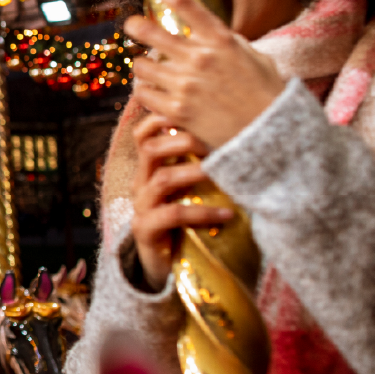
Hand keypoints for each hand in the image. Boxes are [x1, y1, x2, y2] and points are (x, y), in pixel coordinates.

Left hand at [125, 0, 286, 149]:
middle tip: (131, 26)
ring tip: (152, 72)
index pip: (183, 3)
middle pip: (149, 31)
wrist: (269, 136)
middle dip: (134, 26)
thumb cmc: (265, 95)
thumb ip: (228, 41)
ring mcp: (186, 85)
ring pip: (141, 65)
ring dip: (143, 66)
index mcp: (221, 40)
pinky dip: (145, 93)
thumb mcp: (255, 57)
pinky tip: (155, 95)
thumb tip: (208, 30)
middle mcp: (200, 58)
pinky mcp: (177, 111)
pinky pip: (143, 94)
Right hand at [130, 113, 234, 291]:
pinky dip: (203, 212)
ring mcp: (141, 207)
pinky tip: (227, 214)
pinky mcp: (146, 230)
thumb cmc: (185, 218)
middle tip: (215, 142)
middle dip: (183, 140)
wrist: (165, 263)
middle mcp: (140, 183)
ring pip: (162, 179)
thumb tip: (235, 132)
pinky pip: (172, 215)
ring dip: (195, 172)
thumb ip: (199, 163)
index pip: (143, 133)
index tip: (193, 110)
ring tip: (222, 173)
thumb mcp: (189, 187)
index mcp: (147, 168)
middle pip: (150, 149)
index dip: (162, 119)